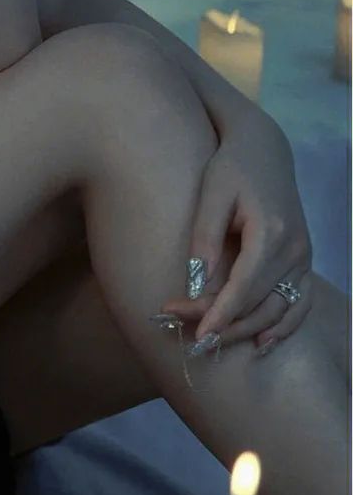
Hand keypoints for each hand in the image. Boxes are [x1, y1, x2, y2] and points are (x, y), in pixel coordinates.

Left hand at [157, 113, 313, 355]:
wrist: (263, 150)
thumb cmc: (231, 169)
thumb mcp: (211, 195)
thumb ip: (206, 238)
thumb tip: (196, 283)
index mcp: (271, 233)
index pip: (245, 287)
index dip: (221, 314)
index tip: (197, 333)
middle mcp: (295, 250)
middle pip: (260, 303)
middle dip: (224, 324)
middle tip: (189, 336)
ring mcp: (304, 256)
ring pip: (280, 309)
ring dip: (249, 330)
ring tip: (215, 344)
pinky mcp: (304, 260)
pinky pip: (299, 302)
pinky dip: (284, 326)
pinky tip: (262, 343)